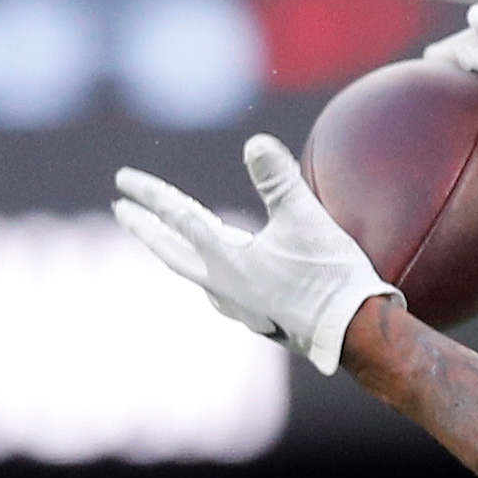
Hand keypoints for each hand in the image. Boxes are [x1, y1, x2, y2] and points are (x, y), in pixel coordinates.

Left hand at [112, 137, 390, 371]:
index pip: (178, 218)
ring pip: (193, 274)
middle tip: (122, 212)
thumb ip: (278, 180)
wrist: (356, 334)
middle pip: (171, 252)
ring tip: (167, 242)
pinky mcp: (258, 320)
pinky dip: (208, 275)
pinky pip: (219, 292)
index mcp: (226, 260)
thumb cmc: (330, 277)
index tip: (123, 180)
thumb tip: (255, 142)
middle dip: (145, 229)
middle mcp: (222, 286)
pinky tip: (219, 279)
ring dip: (175, 253)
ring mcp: (238, 307)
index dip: (150, 194)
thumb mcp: (307, 219)